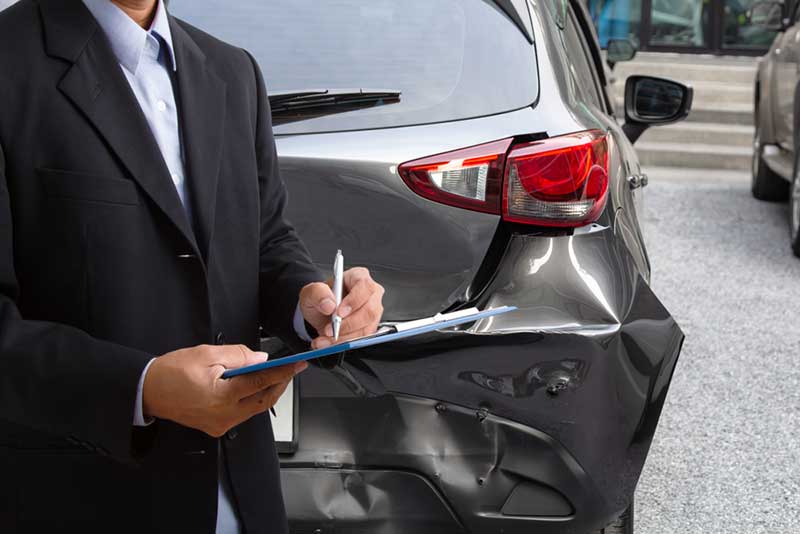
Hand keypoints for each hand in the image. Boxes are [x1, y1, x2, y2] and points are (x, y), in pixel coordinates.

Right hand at [142, 344, 306, 436]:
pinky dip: (251, 399)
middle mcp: (223, 416)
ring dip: (266, 392)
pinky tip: (254, 386)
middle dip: (280, 385)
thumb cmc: (171, 372)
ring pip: (254, 409)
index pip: (262, 382)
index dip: (283, 372)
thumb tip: (261, 358)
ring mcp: (220, 424)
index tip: (297, 364)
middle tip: (290, 370)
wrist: (147, 391)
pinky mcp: (215, 426)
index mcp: (222, 397)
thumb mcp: (207, 354)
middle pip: (263, 401)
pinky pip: (241, 414)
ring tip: (275, 375)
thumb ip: (239, 356)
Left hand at [299, 267, 384, 348]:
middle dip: (348, 324)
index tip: (339, 313)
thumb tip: (329, 304)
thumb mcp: (311, 292)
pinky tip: (329, 343)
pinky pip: (362, 339)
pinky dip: (344, 343)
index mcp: (359, 277)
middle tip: (329, 330)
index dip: (354, 301)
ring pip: (366, 328)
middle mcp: (370, 294)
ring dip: (344, 337)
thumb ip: (317, 293)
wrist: (321, 313)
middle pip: (369, 311)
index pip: (365, 287)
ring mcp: (373, 311)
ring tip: (325, 339)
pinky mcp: (370, 327)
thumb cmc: (321, 298)